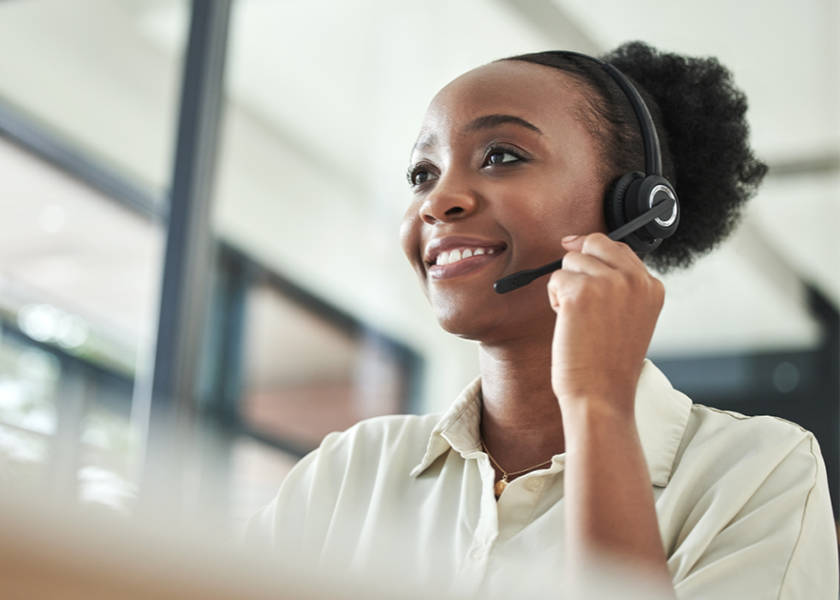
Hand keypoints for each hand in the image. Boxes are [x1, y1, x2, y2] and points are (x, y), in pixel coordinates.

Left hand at [547, 233, 664, 414]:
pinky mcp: (581, 292)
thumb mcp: (629, 317)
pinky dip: (554, 301)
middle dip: (578, 266)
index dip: (594, 255)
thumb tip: (576, 244)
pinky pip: (555, 279)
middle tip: (578, 301)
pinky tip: (569, 325)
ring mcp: (610, 283)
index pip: (618, 248)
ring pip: (570, 261)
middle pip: (594, 243)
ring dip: (566, 288)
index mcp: (652, 286)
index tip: (582, 271)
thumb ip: (618, 284)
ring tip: (579, 321)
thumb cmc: (609, 364)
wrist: (601, 395)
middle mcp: (635, 280)